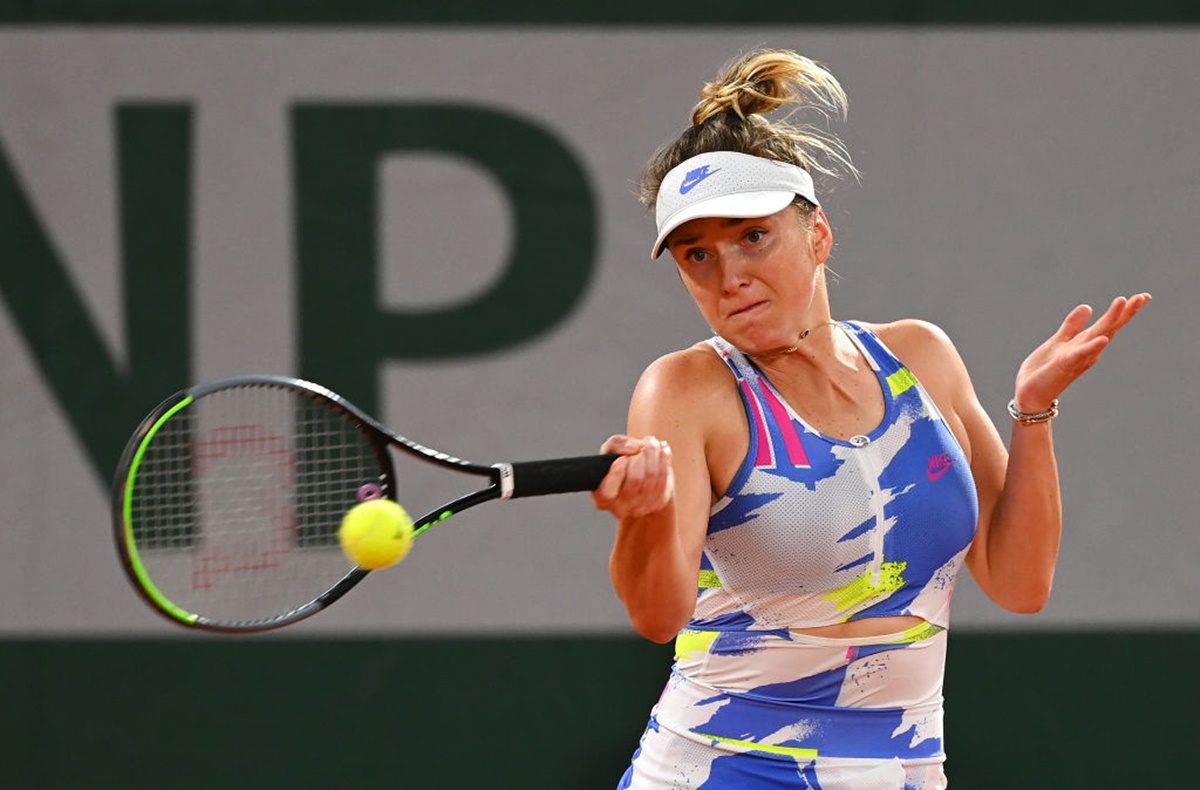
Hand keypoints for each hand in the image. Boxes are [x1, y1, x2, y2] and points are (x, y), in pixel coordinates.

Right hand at [591, 434, 674, 518]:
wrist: (640, 475)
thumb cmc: (620, 462)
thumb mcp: (610, 450)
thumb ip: (615, 444)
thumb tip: (633, 448)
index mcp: (601, 498)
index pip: (607, 492)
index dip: (616, 474)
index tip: (622, 458)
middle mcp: (620, 508)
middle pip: (635, 480)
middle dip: (641, 456)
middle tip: (643, 443)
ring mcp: (640, 509)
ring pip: (652, 477)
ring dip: (654, 455)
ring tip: (653, 443)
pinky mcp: (657, 504)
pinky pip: (664, 479)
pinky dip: (665, 461)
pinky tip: (663, 451)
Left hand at [1013, 293, 1151, 412]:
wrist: (1030, 394)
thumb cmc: (1045, 370)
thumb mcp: (1058, 341)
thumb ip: (1072, 326)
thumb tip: (1088, 306)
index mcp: (1085, 343)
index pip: (1108, 324)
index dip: (1124, 311)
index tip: (1143, 296)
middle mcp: (1087, 351)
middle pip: (1109, 328)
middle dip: (1125, 313)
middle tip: (1142, 297)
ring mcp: (1077, 358)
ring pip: (1098, 336)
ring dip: (1111, 321)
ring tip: (1124, 304)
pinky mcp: (1063, 365)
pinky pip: (1078, 355)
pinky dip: (1091, 347)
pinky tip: (1102, 339)